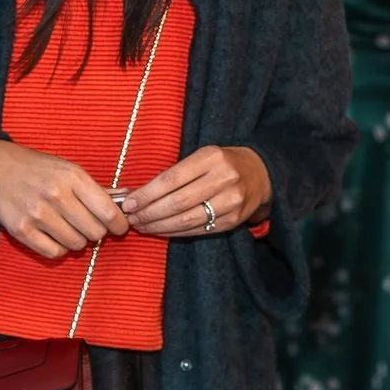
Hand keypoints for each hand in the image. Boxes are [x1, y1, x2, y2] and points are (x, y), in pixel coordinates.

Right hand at [0, 140, 128, 258]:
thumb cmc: (37, 168)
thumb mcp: (69, 169)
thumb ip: (96, 188)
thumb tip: (127, 199)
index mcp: (73, 177)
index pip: (108, 212)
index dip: (120, 224)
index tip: (119, 227)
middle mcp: (56, 195)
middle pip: (95, 232)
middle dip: (97, 232)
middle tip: (89, 226)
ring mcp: (37, 214)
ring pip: (76, 244)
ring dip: (77, 240)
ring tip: (68, 228)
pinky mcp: (21, 230)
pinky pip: (54, 253)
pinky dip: (59, 248)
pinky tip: (54, 236)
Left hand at [121, 146, 270, 236]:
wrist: (261, 174)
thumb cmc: (222, 163)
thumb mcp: (202, 156)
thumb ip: (175, 172)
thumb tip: (138, 193)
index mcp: (212, 157)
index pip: (171, 179)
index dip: (147, 194)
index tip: (128, 203)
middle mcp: (224, 179)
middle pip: (177, 202)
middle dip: (149, 213)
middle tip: (131, 218)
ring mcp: (230, 202)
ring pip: (186, 220)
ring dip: (159, 226)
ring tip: (142, 226)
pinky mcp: (232, 221)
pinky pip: (197, 230)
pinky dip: (175, 232)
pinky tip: (161, 231)